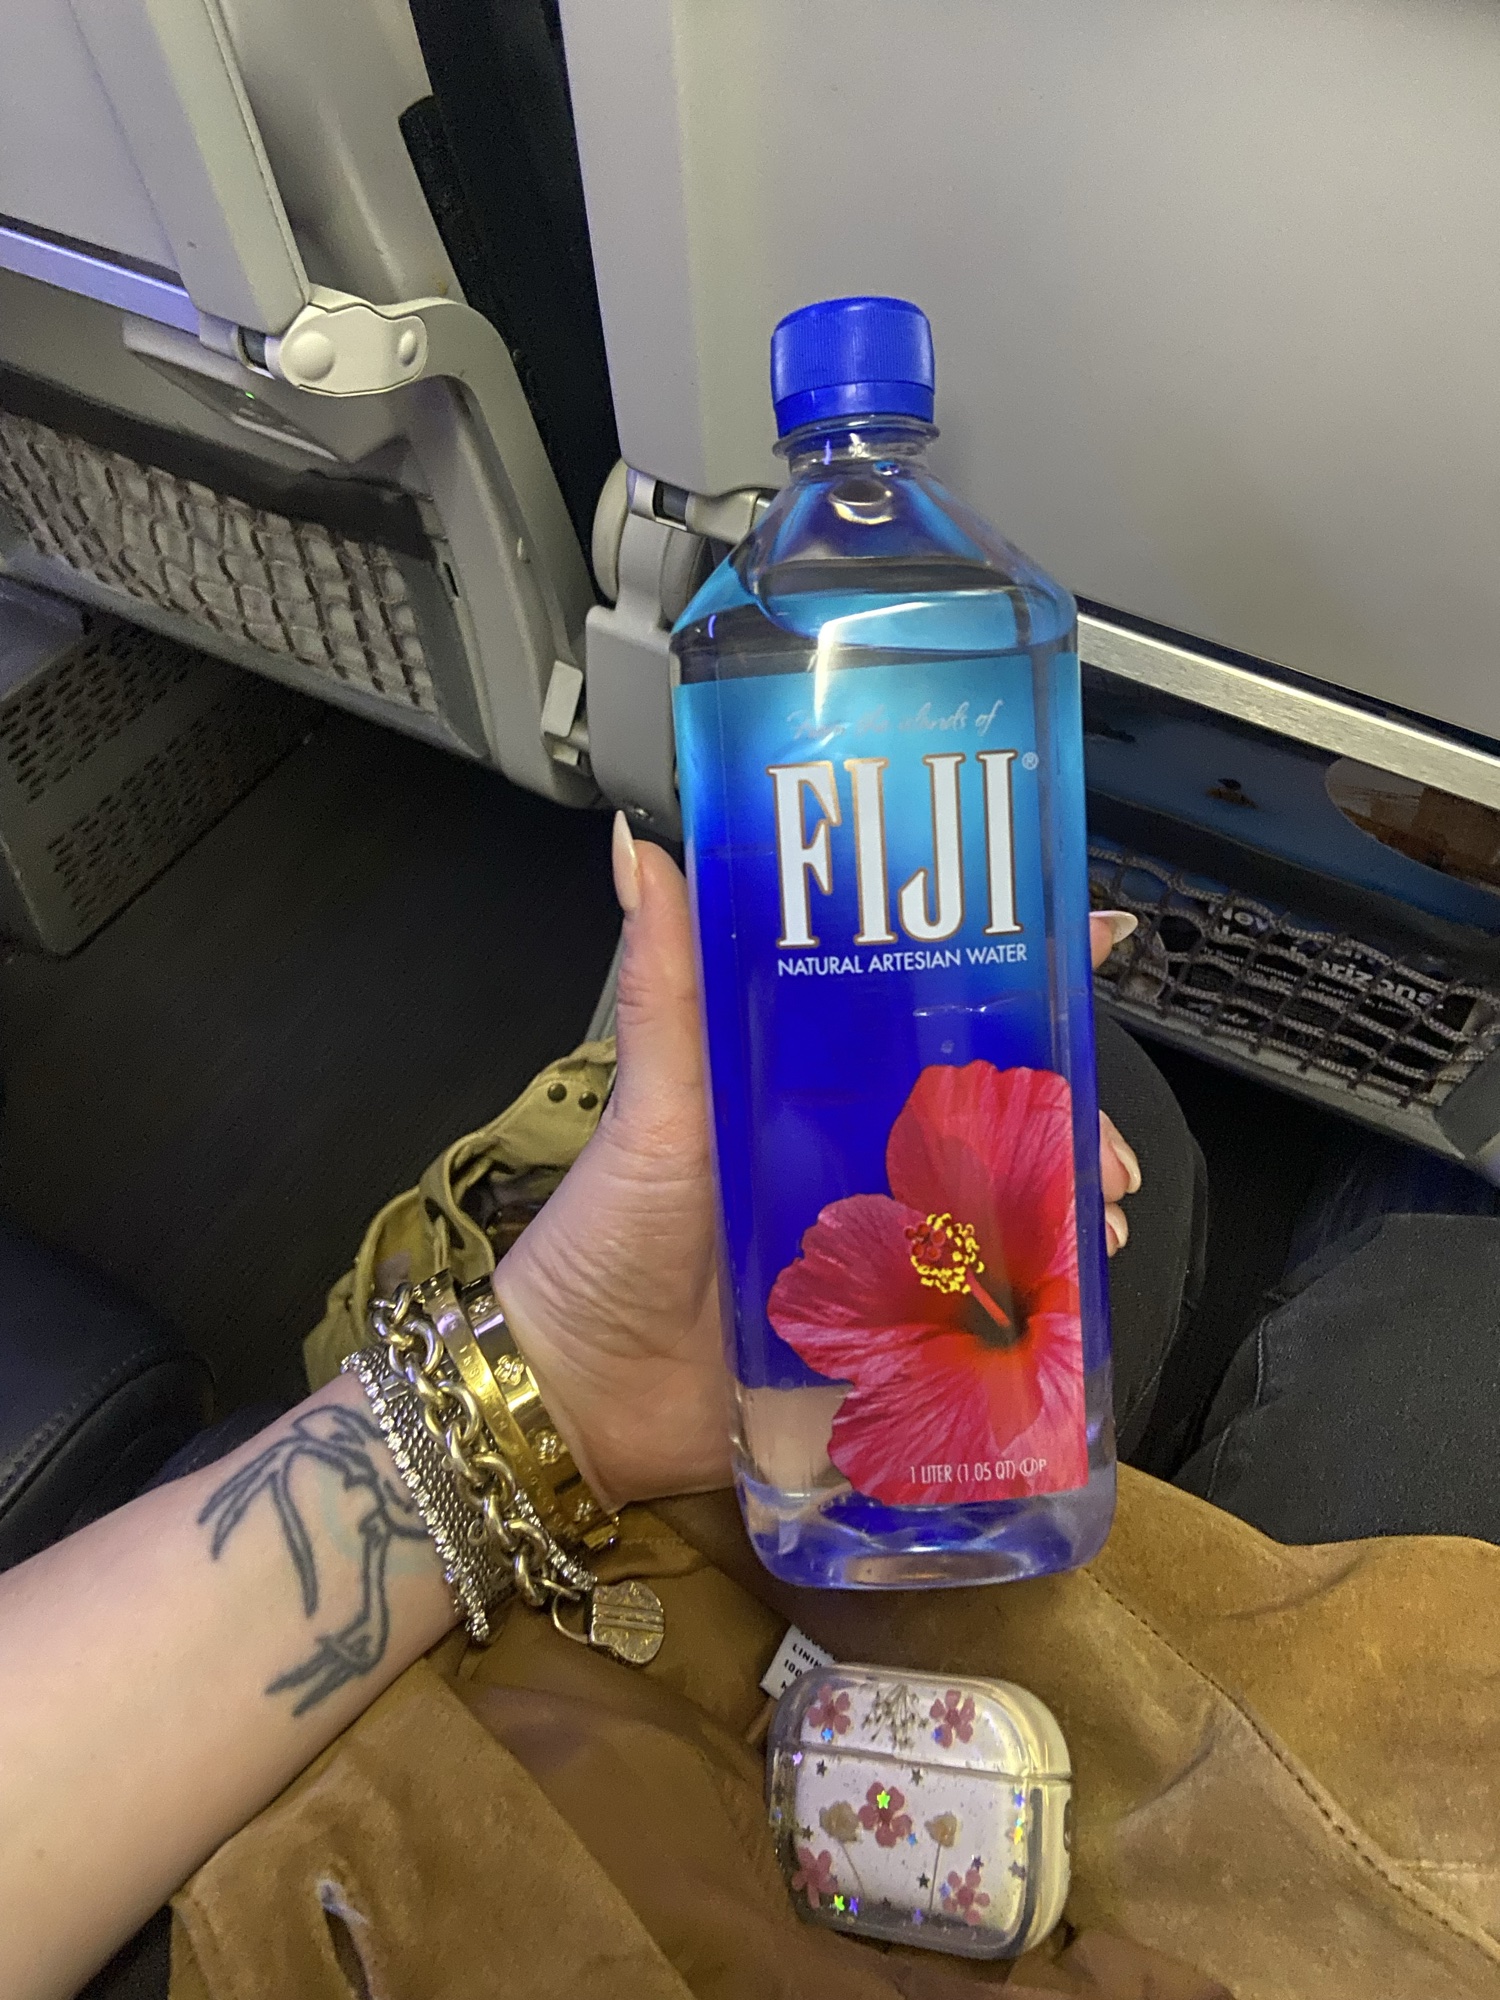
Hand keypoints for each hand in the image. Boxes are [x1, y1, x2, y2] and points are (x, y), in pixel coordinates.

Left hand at [493, 818, 1142, 1506]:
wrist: (581, 1396)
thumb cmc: (603, 1240)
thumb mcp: (647, 1104)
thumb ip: (661, 983)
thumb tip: (635, 844)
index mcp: (808, 1083)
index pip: (920, 1007)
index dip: (1009, 969)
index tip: (1090, 939)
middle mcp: (853, 1152)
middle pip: (985, 1113)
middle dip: (1065, 1115)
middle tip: (1104, 1147)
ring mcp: (872, 1242)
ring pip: (995, 1204)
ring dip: (1060, 1203)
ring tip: (1095, 1219)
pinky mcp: (878, 1329)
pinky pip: (970, 1306)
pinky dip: (1030, 1297)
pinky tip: (1068, 1298)